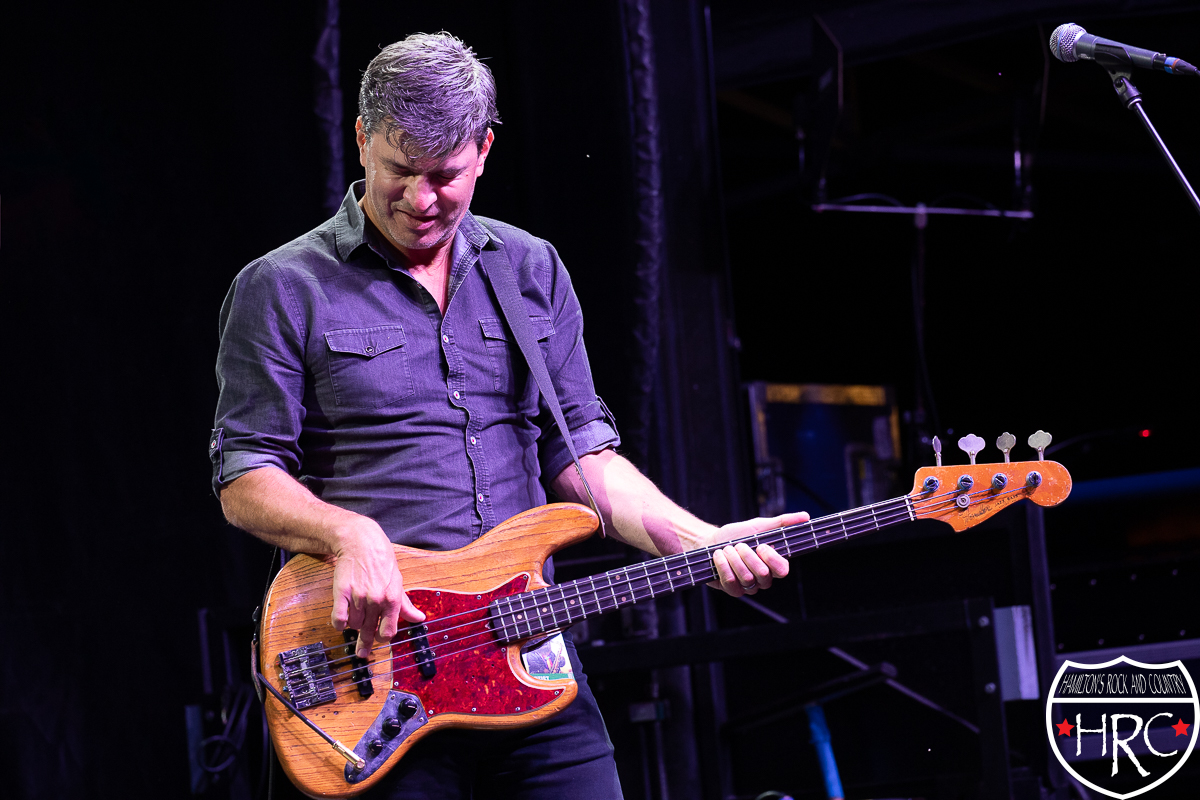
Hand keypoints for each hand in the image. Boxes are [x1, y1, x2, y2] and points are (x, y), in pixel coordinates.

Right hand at [330, 519, 424, 658]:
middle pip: (369, 631)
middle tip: (362, 652)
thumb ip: (406, 604)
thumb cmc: (382, 562)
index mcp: (392, 599)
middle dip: (365, 643)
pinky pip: (338, 618)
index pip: (388, 631)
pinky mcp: (341, 592)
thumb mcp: (398, 582)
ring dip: (354, 625)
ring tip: (355, 616)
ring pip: (353, 625)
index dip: (383, 638)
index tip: (378, 639)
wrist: (362, 542)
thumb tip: (419, 618)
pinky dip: (339, 623)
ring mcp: (358, 596)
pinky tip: (342, 621)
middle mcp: (376, 599)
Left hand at [708, 511, 809, 596]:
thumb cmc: (737, 535)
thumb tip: (805, 517)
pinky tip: (719, 556)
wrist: (710, 541)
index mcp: (772, 564)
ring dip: (733, 558)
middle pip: (763, 574)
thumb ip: (782, 522)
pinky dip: (723, 565)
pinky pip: (731, 583)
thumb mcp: (759, 526)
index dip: (771, 558)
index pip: (782, 570)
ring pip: (746, 578)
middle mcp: (763, 579)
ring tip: (728, 549)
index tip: (761, 545)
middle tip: (739, 545)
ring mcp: (748, 587)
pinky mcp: (732, 590)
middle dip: (747, 555)